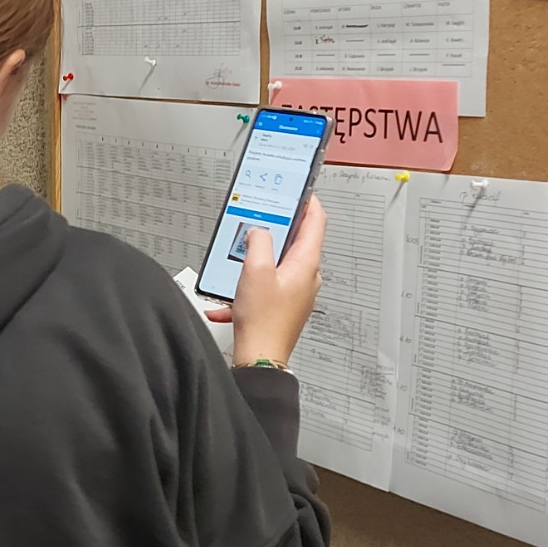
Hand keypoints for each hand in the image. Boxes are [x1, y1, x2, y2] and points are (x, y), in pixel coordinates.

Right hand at [228, 196, 325, 367]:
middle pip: (296, 240)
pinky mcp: (285, 304)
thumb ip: (258, 242)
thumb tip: (259, 231)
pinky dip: (250, 282)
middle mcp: (307, 277)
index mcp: (306, 264)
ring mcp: (297, 291)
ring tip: (240, 256)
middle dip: (277, 227)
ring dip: (259, 256)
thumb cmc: (263, 321)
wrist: (260, 358)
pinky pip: (269, 282)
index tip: (301, 189)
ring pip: (280, 261)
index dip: (308, 201)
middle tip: (262, 216)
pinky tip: (231, 292)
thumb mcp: (255, 271)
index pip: (316, 222)